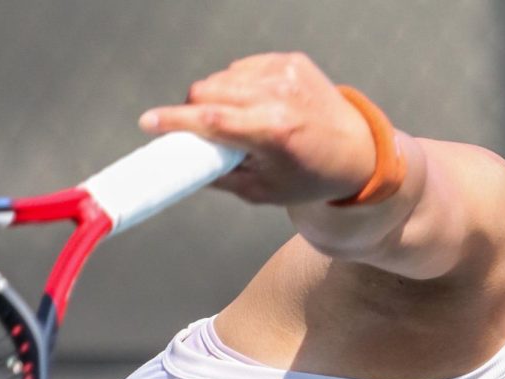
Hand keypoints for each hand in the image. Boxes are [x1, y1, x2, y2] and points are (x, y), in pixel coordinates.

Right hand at [138, 52, 376, 205]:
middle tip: (199, 131)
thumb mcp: (262, 191)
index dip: (174, 120)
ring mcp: (286, 73)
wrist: (356, 152)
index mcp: (273, 133)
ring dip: (217, 97)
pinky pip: (243, 68)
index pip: (211, 119)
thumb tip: (181, 165)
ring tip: (237, 122)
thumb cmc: (307, 178)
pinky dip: (239, 86)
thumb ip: (218, 176)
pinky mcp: (290, 60)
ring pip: (222, 77)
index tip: (148, 122)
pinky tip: (255, 105)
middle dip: (194, 110)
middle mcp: (279, 96)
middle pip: (208, 90)